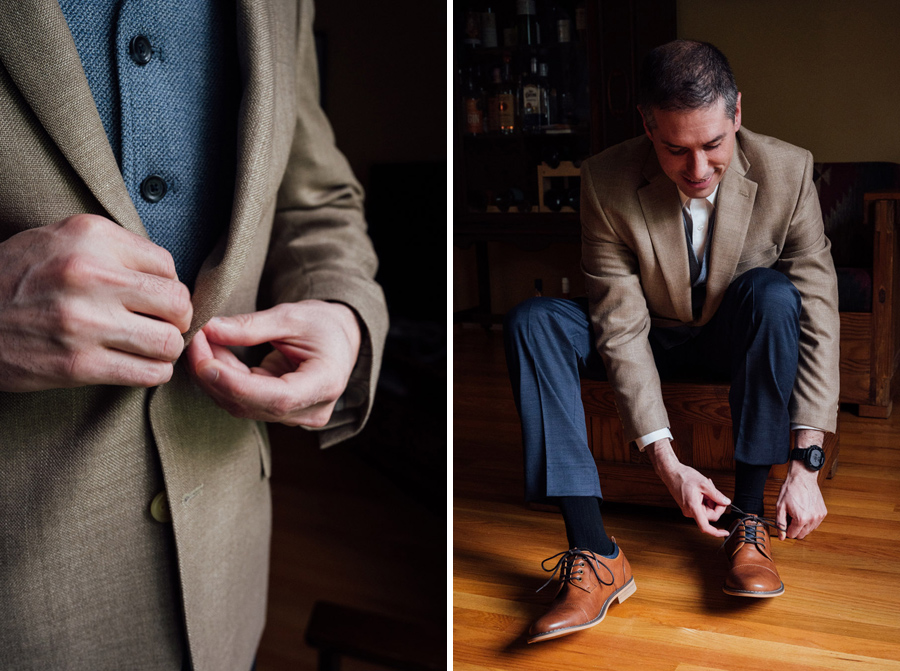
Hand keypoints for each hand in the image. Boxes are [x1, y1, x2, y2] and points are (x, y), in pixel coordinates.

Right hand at [0, 214, 191, 390]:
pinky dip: (154, 373)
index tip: (155, 299)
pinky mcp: (78, 363)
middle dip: (177, 318)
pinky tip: (140, 366)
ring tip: (152, 347)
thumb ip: (112, 248)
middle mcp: (90, 274)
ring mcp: (85, 321)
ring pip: (168, 341)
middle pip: (177, 302)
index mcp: (90, 237)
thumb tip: (167, 274)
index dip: (167, 285)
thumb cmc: (13, 279)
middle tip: (164, 325)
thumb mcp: (58, 239)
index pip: (166, 265)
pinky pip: (148, 373)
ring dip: (167, 349)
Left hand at [185, 300, 361, 426]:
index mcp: (326, 384)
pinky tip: (212, 355)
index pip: (277, 397)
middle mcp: (311, 409)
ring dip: (215, 376)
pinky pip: (242, 400)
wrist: (339, 339)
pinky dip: (223, 378)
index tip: (204, 363)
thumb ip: (252, 326)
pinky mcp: (277, 412)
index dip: (236, 385)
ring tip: (202, 343)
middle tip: (195, 340)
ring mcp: (294, 415)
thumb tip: (210, 330)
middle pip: (253, 404)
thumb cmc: (324, 325)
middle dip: (216, 374)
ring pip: (241, 405)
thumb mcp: (293, 316)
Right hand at [646, 438, 730, 537]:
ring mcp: (688, 509)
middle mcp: (689, 512)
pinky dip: (706, 499)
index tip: (725, 532)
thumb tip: (726, 502)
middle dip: (716, 504)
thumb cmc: (683, 477)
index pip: (705, 527)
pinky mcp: (688, 506)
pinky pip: (702, 506)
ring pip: (707, 510)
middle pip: (711, 515)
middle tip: (715, 491)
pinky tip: (703, 489)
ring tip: (707, 487)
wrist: (671, 472)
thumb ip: (717, 495)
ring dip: (711, 500)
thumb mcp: (704, 484)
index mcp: (693, 508)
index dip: (717, 532)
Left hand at [776, 463, 826, 540]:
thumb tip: (781, 537)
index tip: (785, 520)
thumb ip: (780, 523)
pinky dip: (809, 520)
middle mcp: (812, 520)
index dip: (786, 529)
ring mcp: (819, 516)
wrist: (803, 478)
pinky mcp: (823, 513)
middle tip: (790, 515)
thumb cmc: (790, 490)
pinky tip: (805, 510)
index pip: (792, 535)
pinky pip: (815, 523)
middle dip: (794, 528)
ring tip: (798, 511)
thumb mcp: (780, 506)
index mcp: (801, 519)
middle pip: (802, 535)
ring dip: (802, 525)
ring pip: (809, 530)